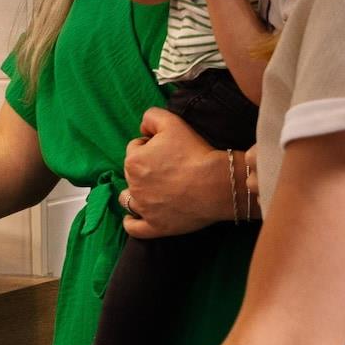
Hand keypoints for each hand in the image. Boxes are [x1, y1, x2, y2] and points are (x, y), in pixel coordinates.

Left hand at [117, 109, 232, 237]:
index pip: (135, 148)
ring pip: (128, 199)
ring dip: (135, 194)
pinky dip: (132, 222)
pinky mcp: (155, 226)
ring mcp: (143, 208)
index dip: (150, 146)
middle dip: (145, 169)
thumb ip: (151, 117)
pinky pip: (134, 228)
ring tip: (151, 191)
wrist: (217, 184)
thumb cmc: (195, 152)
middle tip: (169, 169)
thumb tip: (143, 128)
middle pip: (132, 173)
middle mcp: (133, 185)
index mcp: (133, 161)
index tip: (169, 150)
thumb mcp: (172, 123)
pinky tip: (135, 218)